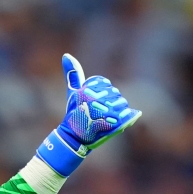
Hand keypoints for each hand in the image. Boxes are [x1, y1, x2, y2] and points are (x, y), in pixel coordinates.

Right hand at [36, 54, 141, 176]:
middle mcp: (92, 101)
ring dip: (120, 110)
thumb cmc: (73, 114)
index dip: (105, 91)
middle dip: (114, 101)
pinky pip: (125, 117)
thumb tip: (67, 55)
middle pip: (115, 94)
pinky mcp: (109, 126)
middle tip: (105, 111)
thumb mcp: (73, 93)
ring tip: (111, 116)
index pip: (106, 84)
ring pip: (121, 104)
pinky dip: (125, 118)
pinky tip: (118, 120)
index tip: (98, 100)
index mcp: (85, 92)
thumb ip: (72, 74)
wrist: (73, 138)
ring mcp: (101, 114)